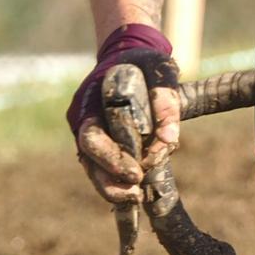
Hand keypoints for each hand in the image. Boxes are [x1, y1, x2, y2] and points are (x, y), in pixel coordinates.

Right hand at [67, 24, 181, 205]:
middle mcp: (84, 120)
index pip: (92, 136)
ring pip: (93, 168)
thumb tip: (170, 139)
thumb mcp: (159, 70)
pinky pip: (104, 167)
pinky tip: (136, 192)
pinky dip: (117, 181)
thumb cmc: (144, 62)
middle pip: (88, 157)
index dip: (112, 157)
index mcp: (90, 101)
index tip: (138, 169)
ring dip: (113, 187)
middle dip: (111, 178)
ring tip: (136, 197)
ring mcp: (92, 133)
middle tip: (137, 189)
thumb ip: (165, 98)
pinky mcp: (103, 143)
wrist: (131, 57)